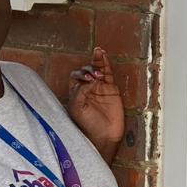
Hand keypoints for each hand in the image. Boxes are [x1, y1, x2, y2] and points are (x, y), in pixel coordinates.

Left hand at [66, 47, 124, 163]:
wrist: (105, 135)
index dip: (80, 75)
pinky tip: (102, 54)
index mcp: (75, 93)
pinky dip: (105, 63)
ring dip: (96, 61)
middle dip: (89, 70)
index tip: (88, 81)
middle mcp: (86, 88)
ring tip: (98, 52)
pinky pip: (108, 72)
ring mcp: (99, 87)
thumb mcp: (77, 109)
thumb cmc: (88, 124)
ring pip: (97, 68)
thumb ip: (79, 93)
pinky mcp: (111, 88)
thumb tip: (88, 80)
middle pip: (86, 71)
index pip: (75, 77)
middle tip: (95, 77)